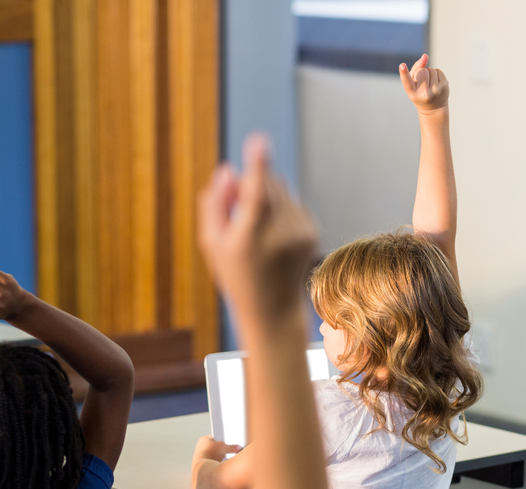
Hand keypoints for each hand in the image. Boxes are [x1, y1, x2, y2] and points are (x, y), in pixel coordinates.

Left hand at [193, 435, 239, 462]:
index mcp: (204, 439)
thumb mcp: (224, 447)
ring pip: (215, 454)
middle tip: (227, 450)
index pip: (216, 436)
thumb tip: (237, 448)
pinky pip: (213, 461)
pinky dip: (217, 462)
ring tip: (224, 457)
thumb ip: (232, 447)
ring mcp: (202, 455)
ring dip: (220, 456)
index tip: (228, 441)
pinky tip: (220, 462)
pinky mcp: (204, 463)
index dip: (223, 438)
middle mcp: (201, 447)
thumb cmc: (210, 453)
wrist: (204, 467)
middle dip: (222, 449)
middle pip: (216, 446)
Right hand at [198, 134, 317, 321]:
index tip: (259, 141)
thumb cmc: (235, 274)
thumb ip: (214, 205)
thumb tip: (227, 170)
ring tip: (257, 228)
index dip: (257, 166)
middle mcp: (278, 236)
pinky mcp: (312, 232)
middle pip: (267, 184)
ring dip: (267, 196)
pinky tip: (275, 236)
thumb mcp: (213, 244)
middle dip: (252, 183)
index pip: (255, 196)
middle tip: (237, 205)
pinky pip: (293, 201)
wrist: (272, 309)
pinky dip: (281, 209)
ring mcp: (299, 234)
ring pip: (281, 189)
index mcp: (248, 240)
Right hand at [400, 53, 448, 114]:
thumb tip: (425, 56)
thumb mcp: (413, 84)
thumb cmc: (420, 93)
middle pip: (421, 71)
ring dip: (429, 73)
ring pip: (430, 69)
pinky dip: (436, 74)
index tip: (402, 65)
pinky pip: (438, 70)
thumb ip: (416, 68)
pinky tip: (435, 82)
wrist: (434, 109)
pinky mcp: (445, 86)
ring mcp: (436, 90)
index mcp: (413, 94)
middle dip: (421, 73)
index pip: (407, 82)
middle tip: (422, 83)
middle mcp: (424, 94)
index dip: (404, 73)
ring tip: (429, 83)